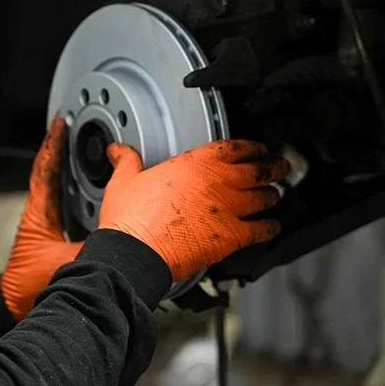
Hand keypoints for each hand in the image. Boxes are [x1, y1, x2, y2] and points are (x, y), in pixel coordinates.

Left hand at [1, 115, 82, 319]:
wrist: (12, 306)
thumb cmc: (30, 288)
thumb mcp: (67, 267)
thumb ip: (94, 249)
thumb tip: (119, 236)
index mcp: (38, 215)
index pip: (45, 170)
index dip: (53, 144)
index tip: (60, 122)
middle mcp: (38, 213)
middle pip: (49, 170)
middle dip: (59, 145)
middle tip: (70, 124)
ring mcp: (42, 221)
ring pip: (54, 183)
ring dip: (64, 162)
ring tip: (77, 142)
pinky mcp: (48, 231)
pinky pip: (61, 199)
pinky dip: (71, 184)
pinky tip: (85, 181)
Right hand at [99, 140, 289, 281]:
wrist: (136, 251)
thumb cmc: (130, 217)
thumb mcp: (124, 180)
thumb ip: (126, 160)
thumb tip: (118, 150)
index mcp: (193, 164)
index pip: (232, 148)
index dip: (250, 147)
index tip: (257, 148)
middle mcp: (216, 182)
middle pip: (256, 170)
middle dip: (273, 167)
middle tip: (280, 165)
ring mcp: (228, 210)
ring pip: (263, 198)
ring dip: (272, 195)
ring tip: (276, 194)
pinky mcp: (231, 237)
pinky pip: (261, 230)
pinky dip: (271, 228)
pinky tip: (273, 227)